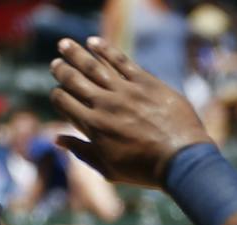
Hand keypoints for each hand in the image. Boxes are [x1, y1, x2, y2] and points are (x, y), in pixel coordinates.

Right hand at [49, 37, 210, 187]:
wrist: (181, 160)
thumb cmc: (144, 170)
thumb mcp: (109, 169)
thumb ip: (82, 152)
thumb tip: (57, 138)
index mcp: (94, 127)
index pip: (64, 102)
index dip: (57, 96)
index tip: (57, 93)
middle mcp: (105, 105)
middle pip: (74, 80)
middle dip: (61, 70)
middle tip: (56, 64)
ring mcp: (125, 91)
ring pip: (93, 66)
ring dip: (75, 53)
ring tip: (64, 45)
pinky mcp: (145, 82)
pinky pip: (120, 61)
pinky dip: (105, 49)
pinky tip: (93, 42)